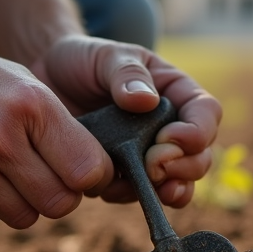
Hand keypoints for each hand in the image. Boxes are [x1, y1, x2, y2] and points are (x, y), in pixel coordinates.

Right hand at [0, 36, 112, 229]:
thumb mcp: (24, 85)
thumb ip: (60, 129)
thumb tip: (96, 179)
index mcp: (30, 104)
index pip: (88, 171)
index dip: (92, 177)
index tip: (82, 171)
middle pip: (59, 204)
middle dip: (58, 194)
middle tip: (42, 173)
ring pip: (23, 218)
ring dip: (21, 201)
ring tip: (3, 169)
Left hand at [29, 34, 220, 207]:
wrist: (46, 83)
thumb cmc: (83, 61)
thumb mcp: (105, 56)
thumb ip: (127, 73)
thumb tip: (146, 101)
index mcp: (176, 92)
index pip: (206, 112)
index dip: (198, 130)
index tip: (171, 138)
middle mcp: (169, 127)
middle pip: (199, 155)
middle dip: (185, 166)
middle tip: (156, 165)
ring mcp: (147, 155)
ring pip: (175, 181)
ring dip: (167, 188)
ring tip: (149, 184)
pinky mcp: (123, 175)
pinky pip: (137, 194)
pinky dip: (130, 195)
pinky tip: (109, 187)